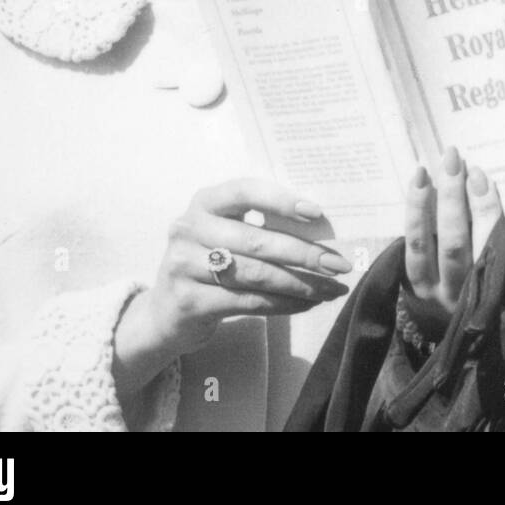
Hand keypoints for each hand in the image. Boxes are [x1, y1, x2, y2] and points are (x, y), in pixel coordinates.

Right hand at [113, 178, 350, 392]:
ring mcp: (183, 266)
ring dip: (300, 284)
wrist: (166, 313)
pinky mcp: (188, 302)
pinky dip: (283, 304)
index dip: (281, 200)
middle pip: (257, 241)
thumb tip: (322, 228)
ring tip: (330, 288)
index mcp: (204, 202)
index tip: (316, 213)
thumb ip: (260, 224)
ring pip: (255, 275)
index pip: (245, 191)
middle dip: (305, 253)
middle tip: (339, 263)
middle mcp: (189, 228)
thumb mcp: (225, 234)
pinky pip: (247, 303)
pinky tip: (306, 304)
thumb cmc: (210, 264)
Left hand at [404, 147, 503, 316]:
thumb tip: (487, 187)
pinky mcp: (413, 283)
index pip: (490, 243)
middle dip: (454, 198)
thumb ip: (502, 236)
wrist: (458, 330)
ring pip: (427, 243)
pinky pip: (411, 247)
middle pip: (455, 242)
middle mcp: (461, 290)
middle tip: (453, 161)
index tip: (479, 176)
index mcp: (492, 285)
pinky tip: (416, 186)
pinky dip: (413, 214)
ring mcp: (433, 288)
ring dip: (425, 203)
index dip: (485, 209)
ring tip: (426, 170)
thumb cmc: (488, 286)